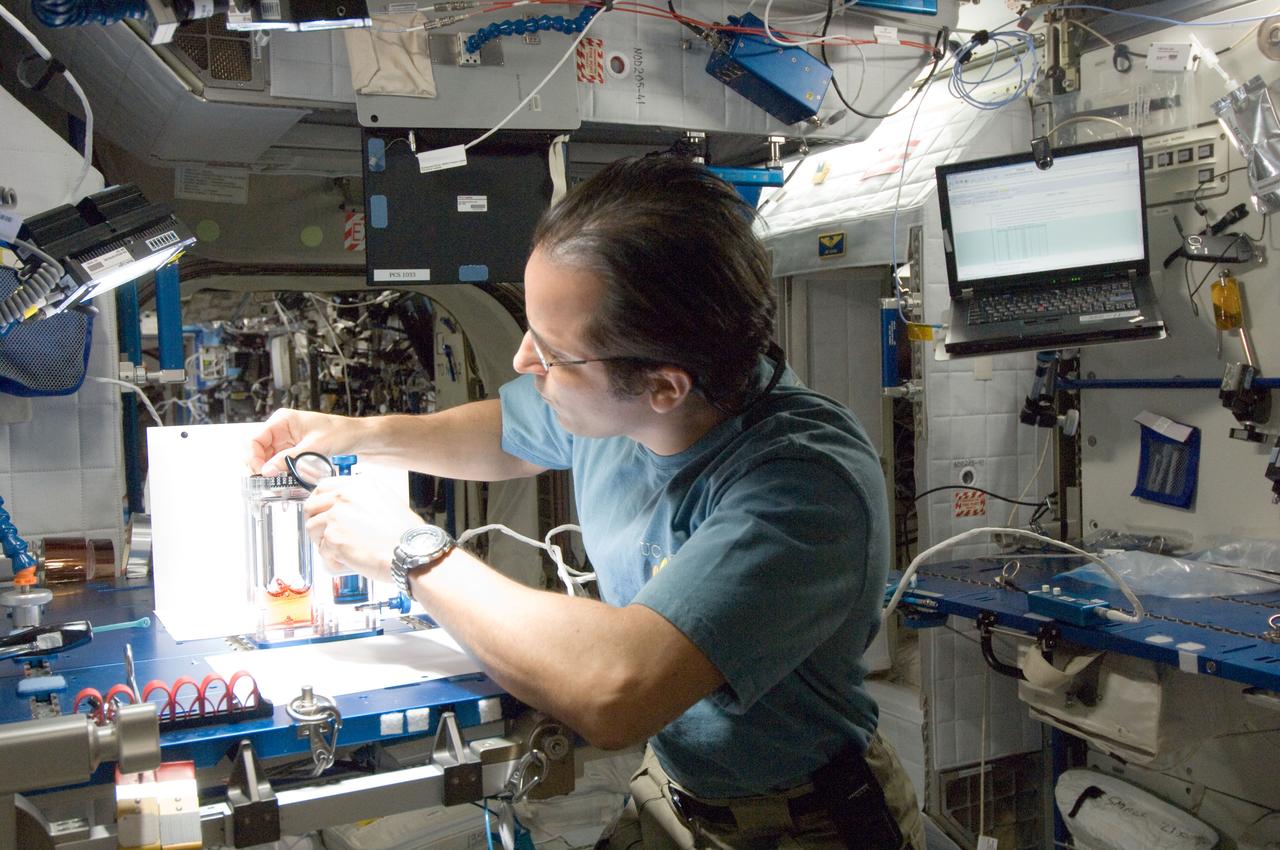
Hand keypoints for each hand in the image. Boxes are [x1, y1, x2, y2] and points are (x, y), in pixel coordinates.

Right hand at [247, 408, 359, 474]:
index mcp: (282, 420)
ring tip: (278, 481)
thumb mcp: (314, 447)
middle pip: (259, 451)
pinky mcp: (294, 451)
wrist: (356, 437)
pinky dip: (281, 472)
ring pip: (268, 459)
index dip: (254, 458)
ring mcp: (287, 441)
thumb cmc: (340, 432)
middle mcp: (281, 430)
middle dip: (261, 466)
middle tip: (267, 481)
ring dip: (272, 471)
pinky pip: (280, 463)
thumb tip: (267, 470)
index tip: (260, 472)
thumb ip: (289, 459)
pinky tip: (286, 478)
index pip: (255, 440)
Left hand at [303, 477, 421, 584]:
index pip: (324, 487)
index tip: (320, 511)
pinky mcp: (332, 538)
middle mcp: (345, 496)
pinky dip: (331, 560)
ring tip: (337, 551)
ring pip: (312, 528)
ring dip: (321, 541)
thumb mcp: (388, 502)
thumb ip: (364, 500)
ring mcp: (336, 516)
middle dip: (314, 521)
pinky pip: (322, 550)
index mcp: (360, 485)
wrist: (411, 552)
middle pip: (312, 505)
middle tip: (323, 534)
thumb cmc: (407, 534)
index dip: (318, 501)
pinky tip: (345, 562)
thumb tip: (348, 511)